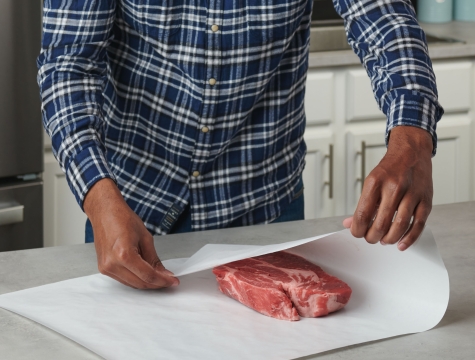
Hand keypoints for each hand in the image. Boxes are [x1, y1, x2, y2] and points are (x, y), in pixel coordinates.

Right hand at [84, 179, 178, 288]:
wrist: (104, 212)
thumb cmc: (123, 219)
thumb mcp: (145, 238)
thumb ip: (154, 259)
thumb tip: (163, 273)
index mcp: (124, 254)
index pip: (148, 275)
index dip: (163, 280)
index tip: (174, 281)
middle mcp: (112, 264)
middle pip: (140, 283)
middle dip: (156, 283)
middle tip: (169, 280)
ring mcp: (106, 268)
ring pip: (132, 284)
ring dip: (147, 283)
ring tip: (159, 276)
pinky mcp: (103, 268)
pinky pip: (123, 279)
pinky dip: (136, 278)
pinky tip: (145, 273)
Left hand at [343, 126, 432, 250]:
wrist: (412, 152)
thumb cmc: (390, 169)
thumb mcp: (371, 182)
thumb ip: (362, 205)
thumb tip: (349, 224)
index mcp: (375, 182)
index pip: (363, 214)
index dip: (358, 229)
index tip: (357, 233)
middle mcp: (394, 187)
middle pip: (381, 223)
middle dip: (372, 237)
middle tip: (370, 238)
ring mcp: (412, 194)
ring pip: (399, 226)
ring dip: (389, 239)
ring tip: (383, 240)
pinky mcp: (426, 200)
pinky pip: (418, 225)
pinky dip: (409, 238)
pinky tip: (400, 244)